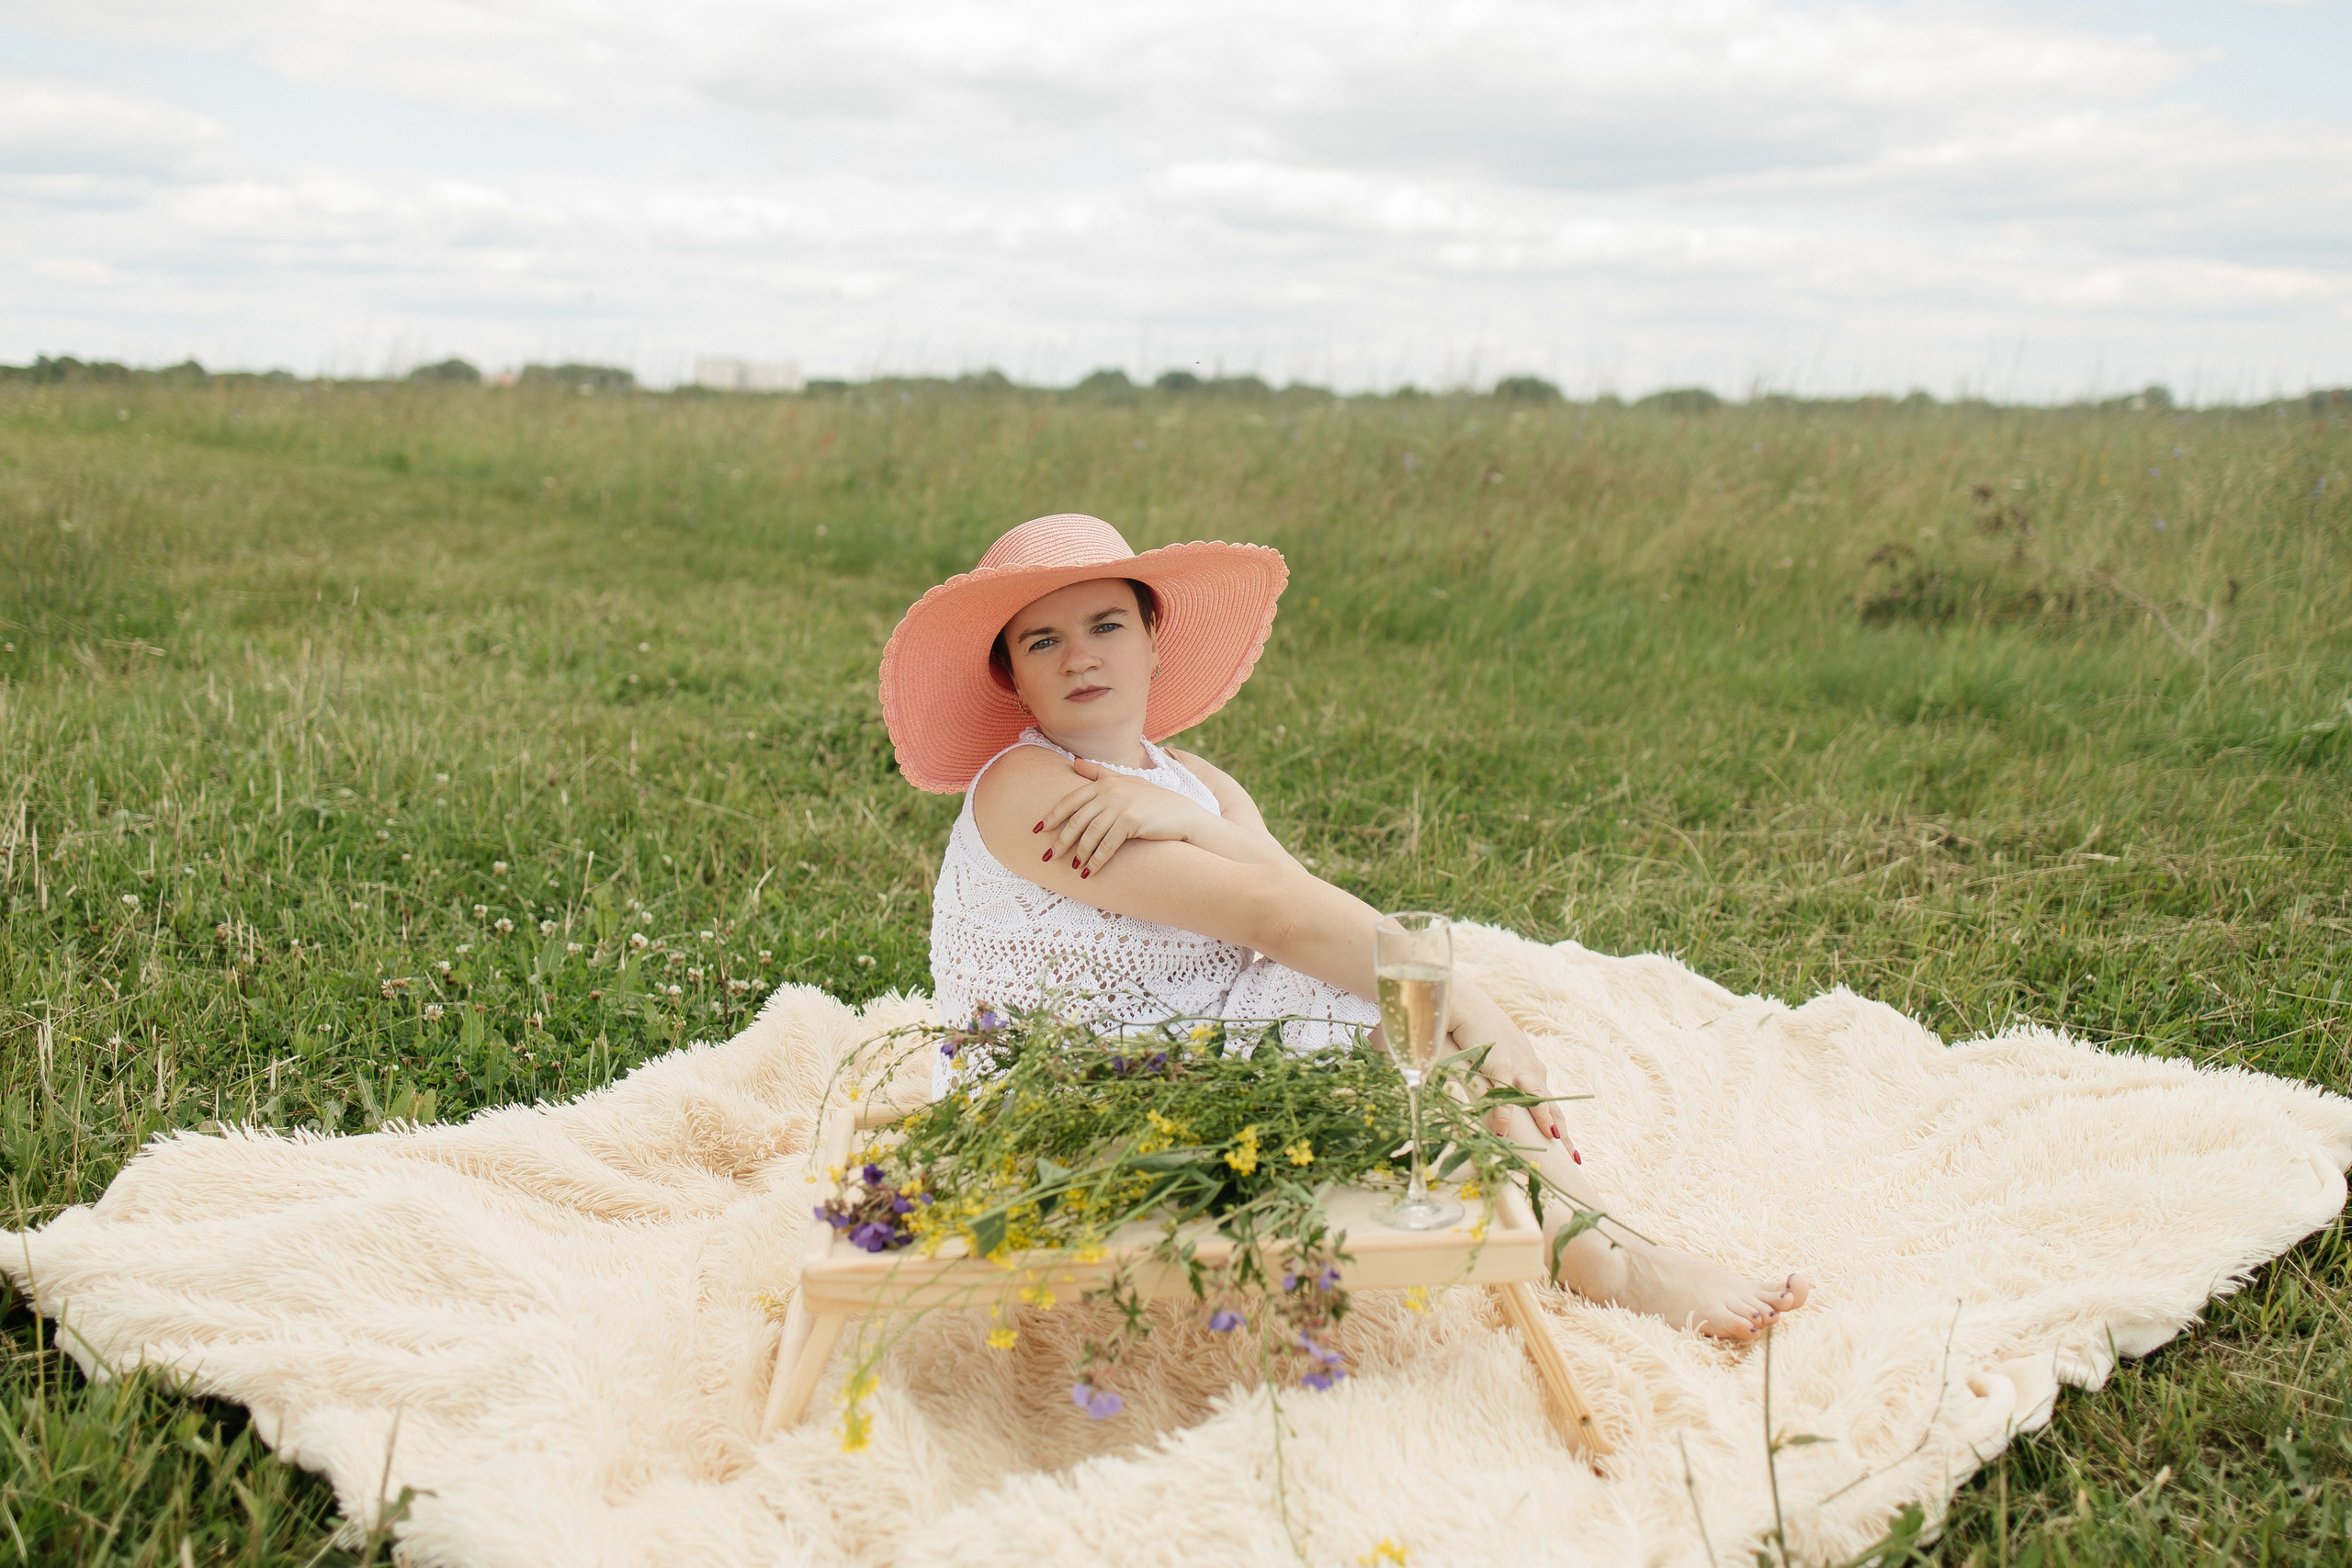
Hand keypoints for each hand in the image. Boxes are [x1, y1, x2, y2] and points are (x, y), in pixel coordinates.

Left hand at [1037, 758, 1214, 875]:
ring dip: (1079, 853)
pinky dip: (1096, 860)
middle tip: (1048, 856)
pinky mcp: (1131, 821)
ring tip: (1073, 867)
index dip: (1053, 815)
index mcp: (1104, 782)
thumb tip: (1074, 762)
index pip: (1071, 800)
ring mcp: (1120, 805)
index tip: (1038, 830)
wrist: (1181, 814)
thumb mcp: (1125, 781)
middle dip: (1061, 840)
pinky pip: (1107, 845)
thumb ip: (1098, 773)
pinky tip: (1090, 872)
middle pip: (1077, 819)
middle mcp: (1110, 791)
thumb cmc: (1151, 800)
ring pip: (1090, 834)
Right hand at [1447, 982, 1570, 1143]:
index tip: (1573, 1154)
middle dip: (1563, 1133)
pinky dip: (1503, 1113)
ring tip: (1553, 1140)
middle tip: (1574, 1157)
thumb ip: (1509, 1080)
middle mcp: (1531, 1072)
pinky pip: (1502, 1092)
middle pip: (1551, 1106)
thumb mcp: (1504, 1059)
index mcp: (1533, 1073)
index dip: (1562, 1129)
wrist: (1474, 1008)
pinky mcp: (1498, 1064)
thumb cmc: (1485, 1036)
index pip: (1552, 1105)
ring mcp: (1517, 1068)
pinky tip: (1501, 1130)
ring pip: (1536, 1097)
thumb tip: (1506, 1104)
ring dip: (1544, 1118)